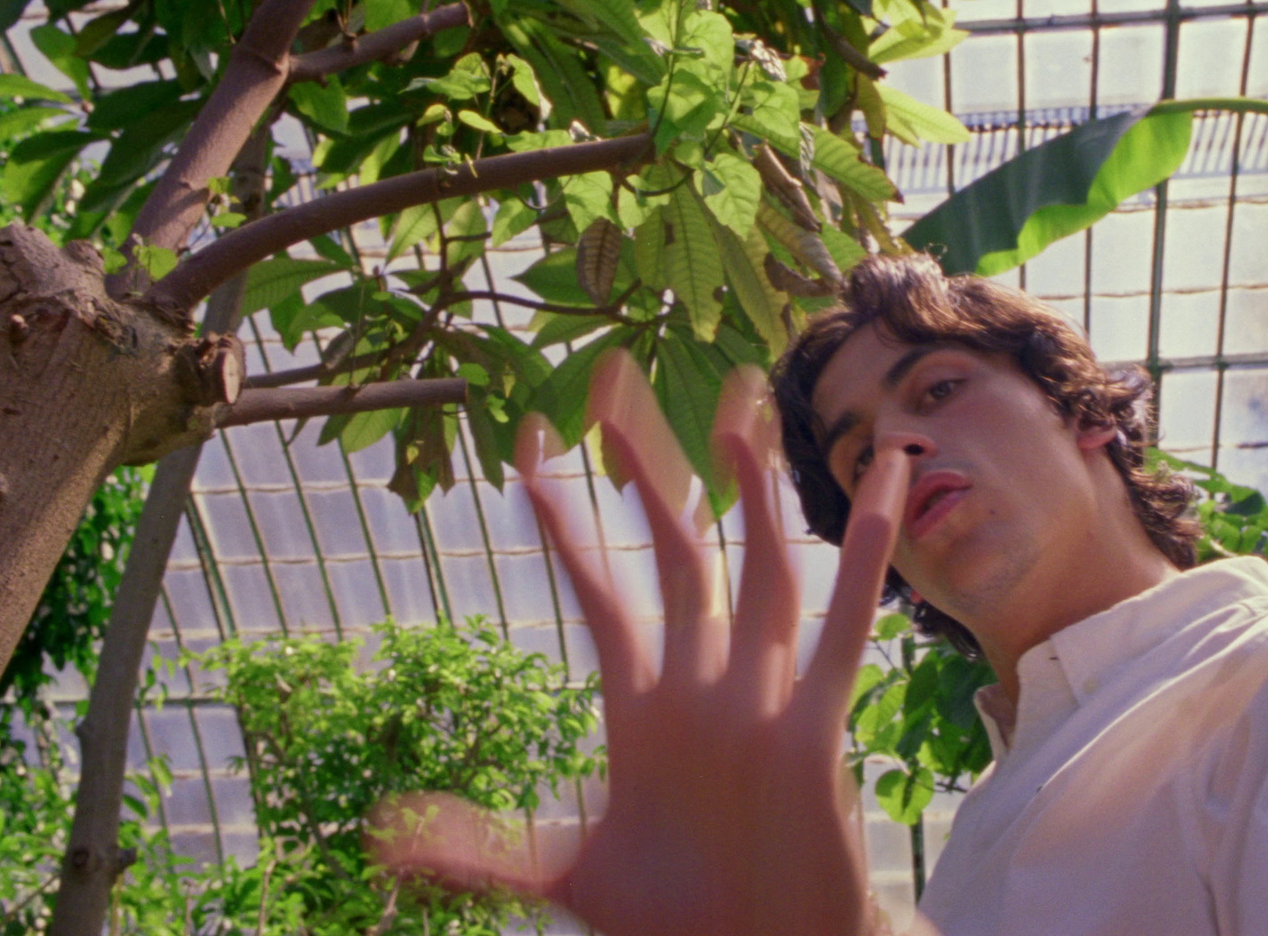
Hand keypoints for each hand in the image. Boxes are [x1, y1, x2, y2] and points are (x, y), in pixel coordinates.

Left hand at [371, 350, 910, 935]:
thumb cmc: (677, 919)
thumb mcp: (566, 878)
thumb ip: (481, 851)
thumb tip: (383, 836)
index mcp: (643, 703)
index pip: (599, 588)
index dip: (565, 523)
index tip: (527, 457)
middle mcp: (704, 679)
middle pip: (677, 546)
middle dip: (649, 468)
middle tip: (617, 386)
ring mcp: (762, 692)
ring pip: (760, 566)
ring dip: (750, 491)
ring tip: (740, 411)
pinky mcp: (817, 721)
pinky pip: (843, 624)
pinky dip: (866, 550)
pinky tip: (884, 480)